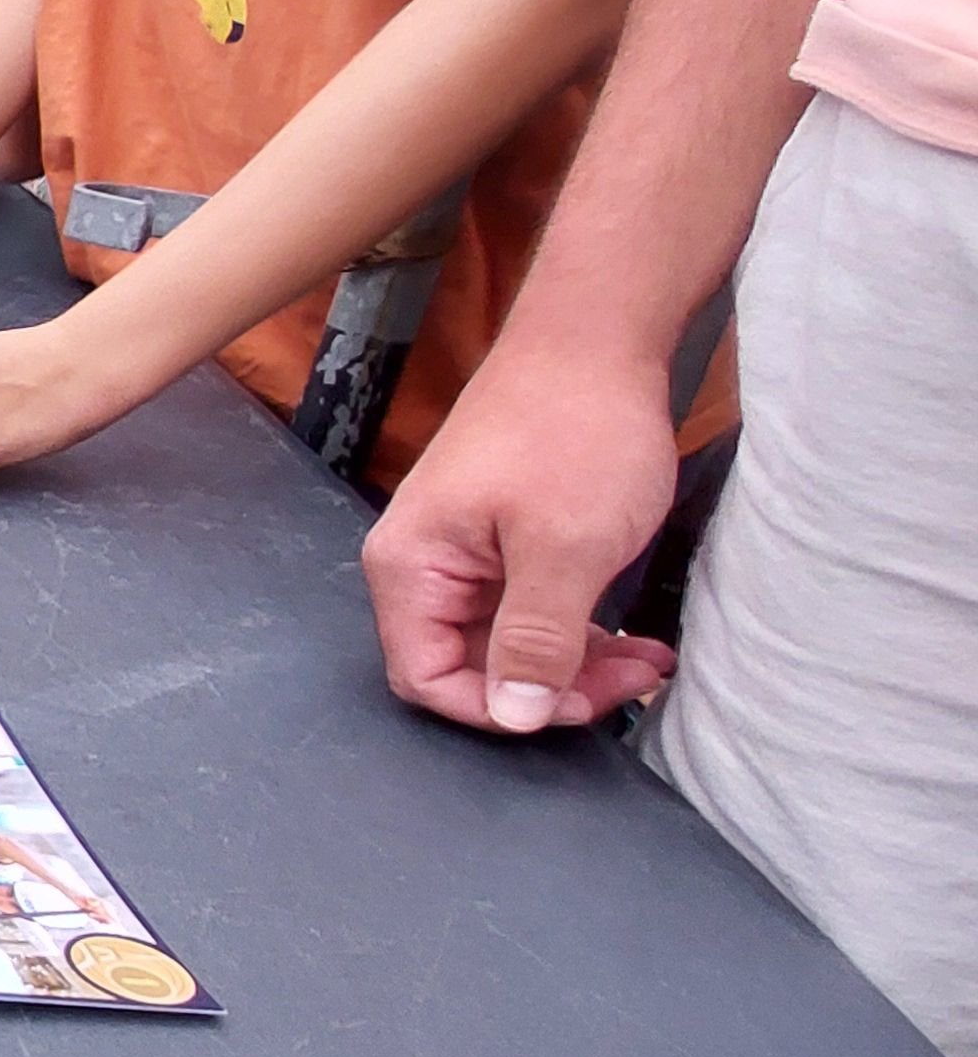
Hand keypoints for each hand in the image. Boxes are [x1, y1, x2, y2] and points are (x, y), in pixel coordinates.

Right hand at [361, 340, 681, 731]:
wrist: (596, 340)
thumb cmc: (573, 428)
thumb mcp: (566, 548)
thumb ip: (536, 640)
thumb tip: (517, 716)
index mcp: (411, 566)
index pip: (424, 677)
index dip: (498, 707)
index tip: (573, 705)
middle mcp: (421, 563)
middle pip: (466, 665)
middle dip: (550, 687)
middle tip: (630, 679)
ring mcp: (461, 551)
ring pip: (505, 643)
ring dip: (574, 662)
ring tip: (644, 658)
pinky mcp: (499, 539)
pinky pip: (526, 609)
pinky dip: (578, 629)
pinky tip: (628, 632)